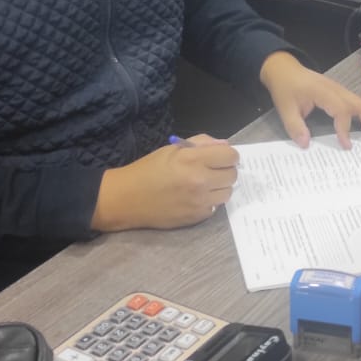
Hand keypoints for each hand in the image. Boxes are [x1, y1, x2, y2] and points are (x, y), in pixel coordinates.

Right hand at [91, 135, 238, 231]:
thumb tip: (225, 146)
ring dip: (219, 187)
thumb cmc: (149, 169)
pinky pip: (215, 207)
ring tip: (204, 185)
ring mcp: (200, 201)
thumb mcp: (173, 148)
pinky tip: (194, 198)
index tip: (221, 157)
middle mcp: (200, 181)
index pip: (231, 156)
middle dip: (225, 170)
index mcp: (193, 159)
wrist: (128, 198)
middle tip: (212, 171)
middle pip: (232, 175)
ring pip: (227, 193)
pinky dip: (209, 201)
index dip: (228, 155)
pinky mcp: (197, 217)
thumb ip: (201, 143)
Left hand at [259, 52, 360, 148]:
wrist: (284, 69)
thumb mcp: (285, 108)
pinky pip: (357, 104)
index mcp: (323, 92)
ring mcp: (340, 90)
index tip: (346, 145)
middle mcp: (336, 90)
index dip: (345, 128)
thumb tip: (306, 144)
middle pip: (360, 104)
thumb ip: (295, 126)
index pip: (341, 110)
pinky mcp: (340, 93)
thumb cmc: (286, 87)